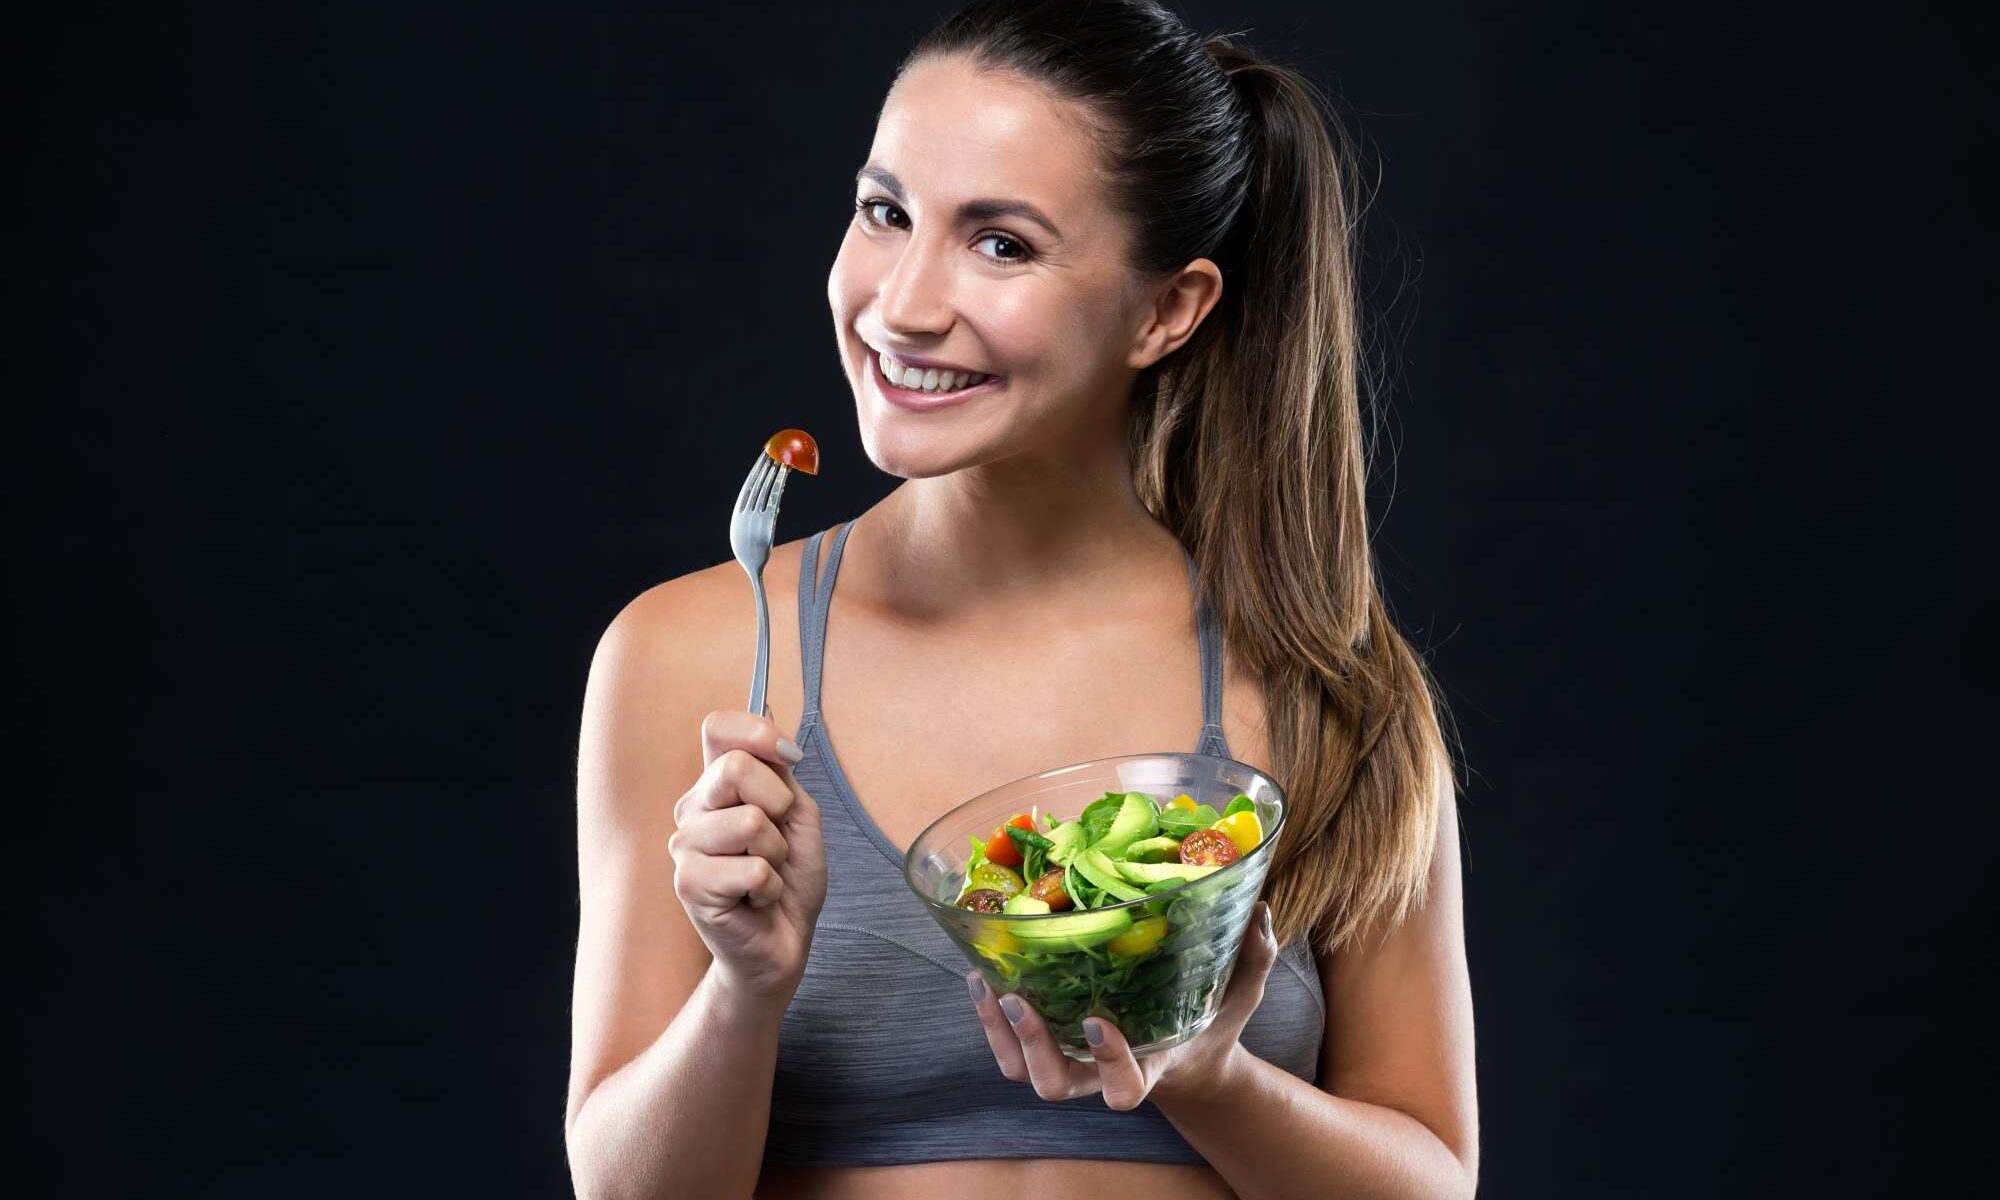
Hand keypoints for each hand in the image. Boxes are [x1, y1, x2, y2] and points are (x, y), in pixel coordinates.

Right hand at [667, 709, 826, 1003]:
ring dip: (777, 854)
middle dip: (779, 804)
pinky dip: (771, 886)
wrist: (783, 942)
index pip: (718, 728)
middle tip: (778, 839)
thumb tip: (777, 741)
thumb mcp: (797, 815)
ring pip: (750, 822)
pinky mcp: (688, 884)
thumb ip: (782, 775)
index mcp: (715, 784)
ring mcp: (684, 846)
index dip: (757, 732)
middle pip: (735, 767)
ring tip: (765, 873)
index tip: (790, 759)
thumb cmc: (789, 878)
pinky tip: (756, 898)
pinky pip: (753, 868)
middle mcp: (693, 809)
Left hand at [967, 900, 1278, 1109]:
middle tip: (1016, 998)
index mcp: (1150, 1067)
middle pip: (1054, 1085)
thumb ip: (1252, 959)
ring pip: (1021, 1071)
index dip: (1109, 1062)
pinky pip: (1007, 1050)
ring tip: (989, 984)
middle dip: (1032, 1045)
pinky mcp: (1048, 1047)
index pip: (1124, 1087)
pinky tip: (981, 975)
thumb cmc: (1209, 1023)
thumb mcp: (1238, 995)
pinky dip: (988, 1018)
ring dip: (999, 1033)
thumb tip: (1260, 909)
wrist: (1182, 1059)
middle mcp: (1101, 1074)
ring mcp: (1071, 1064)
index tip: (1099, 1021)